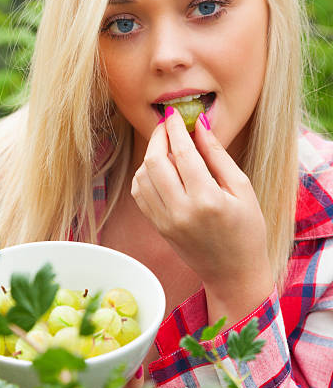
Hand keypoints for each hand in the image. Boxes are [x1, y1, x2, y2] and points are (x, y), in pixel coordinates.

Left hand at [131, 110, 273, 324]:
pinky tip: (159, 168)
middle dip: (158, 137)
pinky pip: (139, 193)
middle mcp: (181, 211)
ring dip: (150, 155)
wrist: (234, 273)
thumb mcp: (242, 189)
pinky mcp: (158, 227)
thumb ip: (218, 156)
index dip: (176, 128)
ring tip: (167, 146)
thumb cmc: (247, 230)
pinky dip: (144, 174)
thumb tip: (199, 126)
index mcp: (207, 200)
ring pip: (142, 176)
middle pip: (154, 162)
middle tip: (168, 125)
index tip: (175, 113)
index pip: (183, 153)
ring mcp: (165, 221)